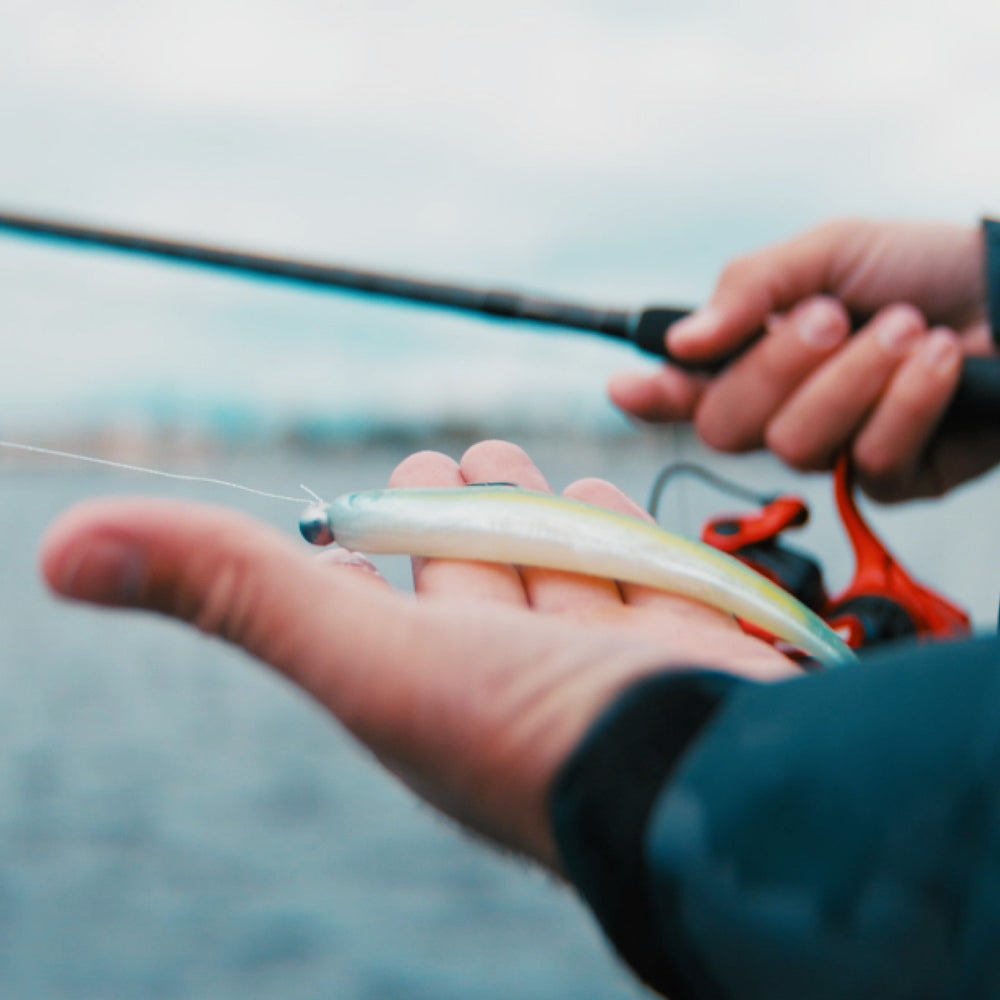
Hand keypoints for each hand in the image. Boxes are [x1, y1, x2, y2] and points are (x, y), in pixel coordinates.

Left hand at [39, 440, 792, 870]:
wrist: (712, 785)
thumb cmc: (529, 737)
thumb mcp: (363, 661)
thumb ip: (235, 593)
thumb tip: (59, 551)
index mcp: (431, 681)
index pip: (383, 595)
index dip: (359, 544)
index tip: (346, 517)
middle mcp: (512, 667)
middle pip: (472, 564)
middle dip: (452, 506)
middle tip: (439, 461)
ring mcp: (600, 648)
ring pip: (549, 554)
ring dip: (526, 505)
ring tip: (499, 465)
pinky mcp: (682, 630)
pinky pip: (633, 561)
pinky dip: (609, 524)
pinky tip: (595, 501)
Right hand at [610, 220, 998, 500]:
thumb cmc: (919, 267)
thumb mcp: (829, 253)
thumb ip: (753, 288)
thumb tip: (682, 345)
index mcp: (757, 358)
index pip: (685, 392)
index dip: (651, 396)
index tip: (628, 386)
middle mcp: (783, 412)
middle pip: (727, 426)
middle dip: (777, 368)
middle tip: (834, 316)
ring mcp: (834, 451)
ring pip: (797, 445)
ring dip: (855, 377)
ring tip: (909, 328)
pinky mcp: (893, 480)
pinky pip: (871, 460)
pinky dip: (908, 400)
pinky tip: (942, 360)